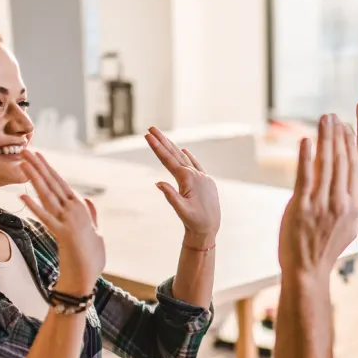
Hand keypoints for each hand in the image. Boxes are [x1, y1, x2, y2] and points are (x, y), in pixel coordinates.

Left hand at [20, 150, 105, 294]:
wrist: (87, 277)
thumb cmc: (91, 257)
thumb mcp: (95, 232)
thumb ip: (91, 214)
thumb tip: (87, 199)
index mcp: (80, 208)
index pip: (61, 183)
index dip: (48, 168)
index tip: (38, 155)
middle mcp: (74, 211)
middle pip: (53, 183)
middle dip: (38, 165)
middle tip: (25, 148)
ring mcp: (68, 221)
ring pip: (48, 194)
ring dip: (35, 177)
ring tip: (23, 162)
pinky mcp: (62, 234)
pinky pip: (45, 218)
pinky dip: (34, 206)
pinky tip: (22, 194)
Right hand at [145, 127, 220, 242]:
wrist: (210, 229)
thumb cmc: (195, 221)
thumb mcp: (181, 211)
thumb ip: (170, 196)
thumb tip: (158, 182)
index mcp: (188, 179)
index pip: (168, 160)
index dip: (157, 147)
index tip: (147, 136)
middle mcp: (195, 174)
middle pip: (175, 154)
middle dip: (162, 141)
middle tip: (150, 128)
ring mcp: (202, 176)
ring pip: (184, 158)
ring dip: (172, 147)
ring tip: (162, 136)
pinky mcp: (206, 181)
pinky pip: (195, 165)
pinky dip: (188, 157)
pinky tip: (183, 150)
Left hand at [279, 114, 357, 280]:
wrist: (308, 271)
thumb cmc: (323, 247)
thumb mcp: (347, 225)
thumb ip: (350, 203)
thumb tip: (348, 185)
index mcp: (355, 205)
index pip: (353, 168)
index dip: (348, 145)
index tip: (344, 127)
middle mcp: (342, 203)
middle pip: (342, 161)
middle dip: (337, 135)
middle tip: (333, 116)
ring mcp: (322, 205)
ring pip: (326, 164)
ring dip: (325, 138)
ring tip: (323, 119)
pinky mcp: (303, 208)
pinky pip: (306, 176)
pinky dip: (307, 156)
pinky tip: (307, 139)